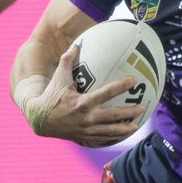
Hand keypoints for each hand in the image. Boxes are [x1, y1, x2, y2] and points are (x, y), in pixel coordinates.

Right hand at [22, 45, 139, 146]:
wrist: (39, 120)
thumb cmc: (50, 96)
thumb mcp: (58, 78)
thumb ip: (67, 60)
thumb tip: (77, 44)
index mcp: (82, 102)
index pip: (106, 93)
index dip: (121, 86)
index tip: (133, 80)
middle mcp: (86, 117)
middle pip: (113, 115)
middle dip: (129, 112)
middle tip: (142, 107)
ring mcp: (86, 129)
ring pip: (110, 131)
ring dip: (124, 129)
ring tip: (136, 126)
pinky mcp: (84, 137)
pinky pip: (102, 138)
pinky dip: (113, 137)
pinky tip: (122, 135)